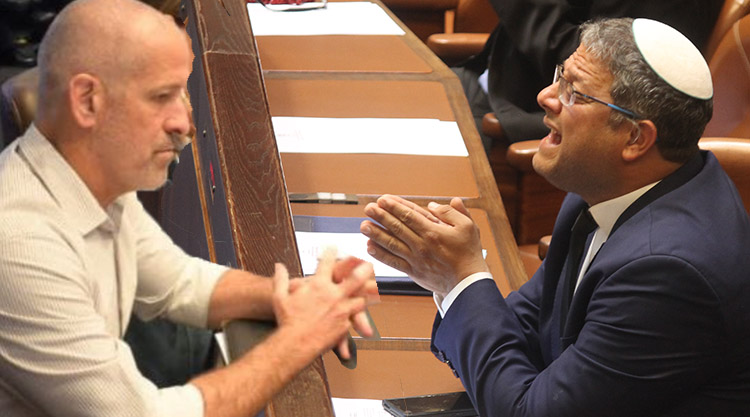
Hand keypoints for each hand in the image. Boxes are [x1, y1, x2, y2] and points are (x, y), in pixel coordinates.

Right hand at [272, 249, 372, 357]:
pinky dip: (357, 319)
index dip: (330, 252)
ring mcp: (341, 310)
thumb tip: (278, 266)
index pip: (327, 263)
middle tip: (369, 264)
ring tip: (374, 291)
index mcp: (318, 284)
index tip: (333, 246)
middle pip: (355, 278)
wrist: (295, 343)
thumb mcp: (280, 296)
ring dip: (365, 296)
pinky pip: (353, 320)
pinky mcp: (344, 325)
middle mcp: (333, 294)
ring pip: (360, 300)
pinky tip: (364, 318)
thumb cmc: (287, 320)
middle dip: (363, 270)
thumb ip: (280, 279)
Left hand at [360, 195, 488, 296]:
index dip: (394, 207)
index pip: (409, 216)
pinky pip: (393, 262)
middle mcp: (422, 245)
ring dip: (376, 234)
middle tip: (368, 208)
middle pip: (397, 228)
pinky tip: (369, 247)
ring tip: (363, 225)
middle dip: (380, 217)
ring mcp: (416, 260)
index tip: (382, 199)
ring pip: (391, 244)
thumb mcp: (468, 227)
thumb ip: (452, 213)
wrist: (468, 283)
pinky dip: (380, 255)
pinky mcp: (413, 272)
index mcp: (434, 232)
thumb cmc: (469, 253)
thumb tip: (433, 205)